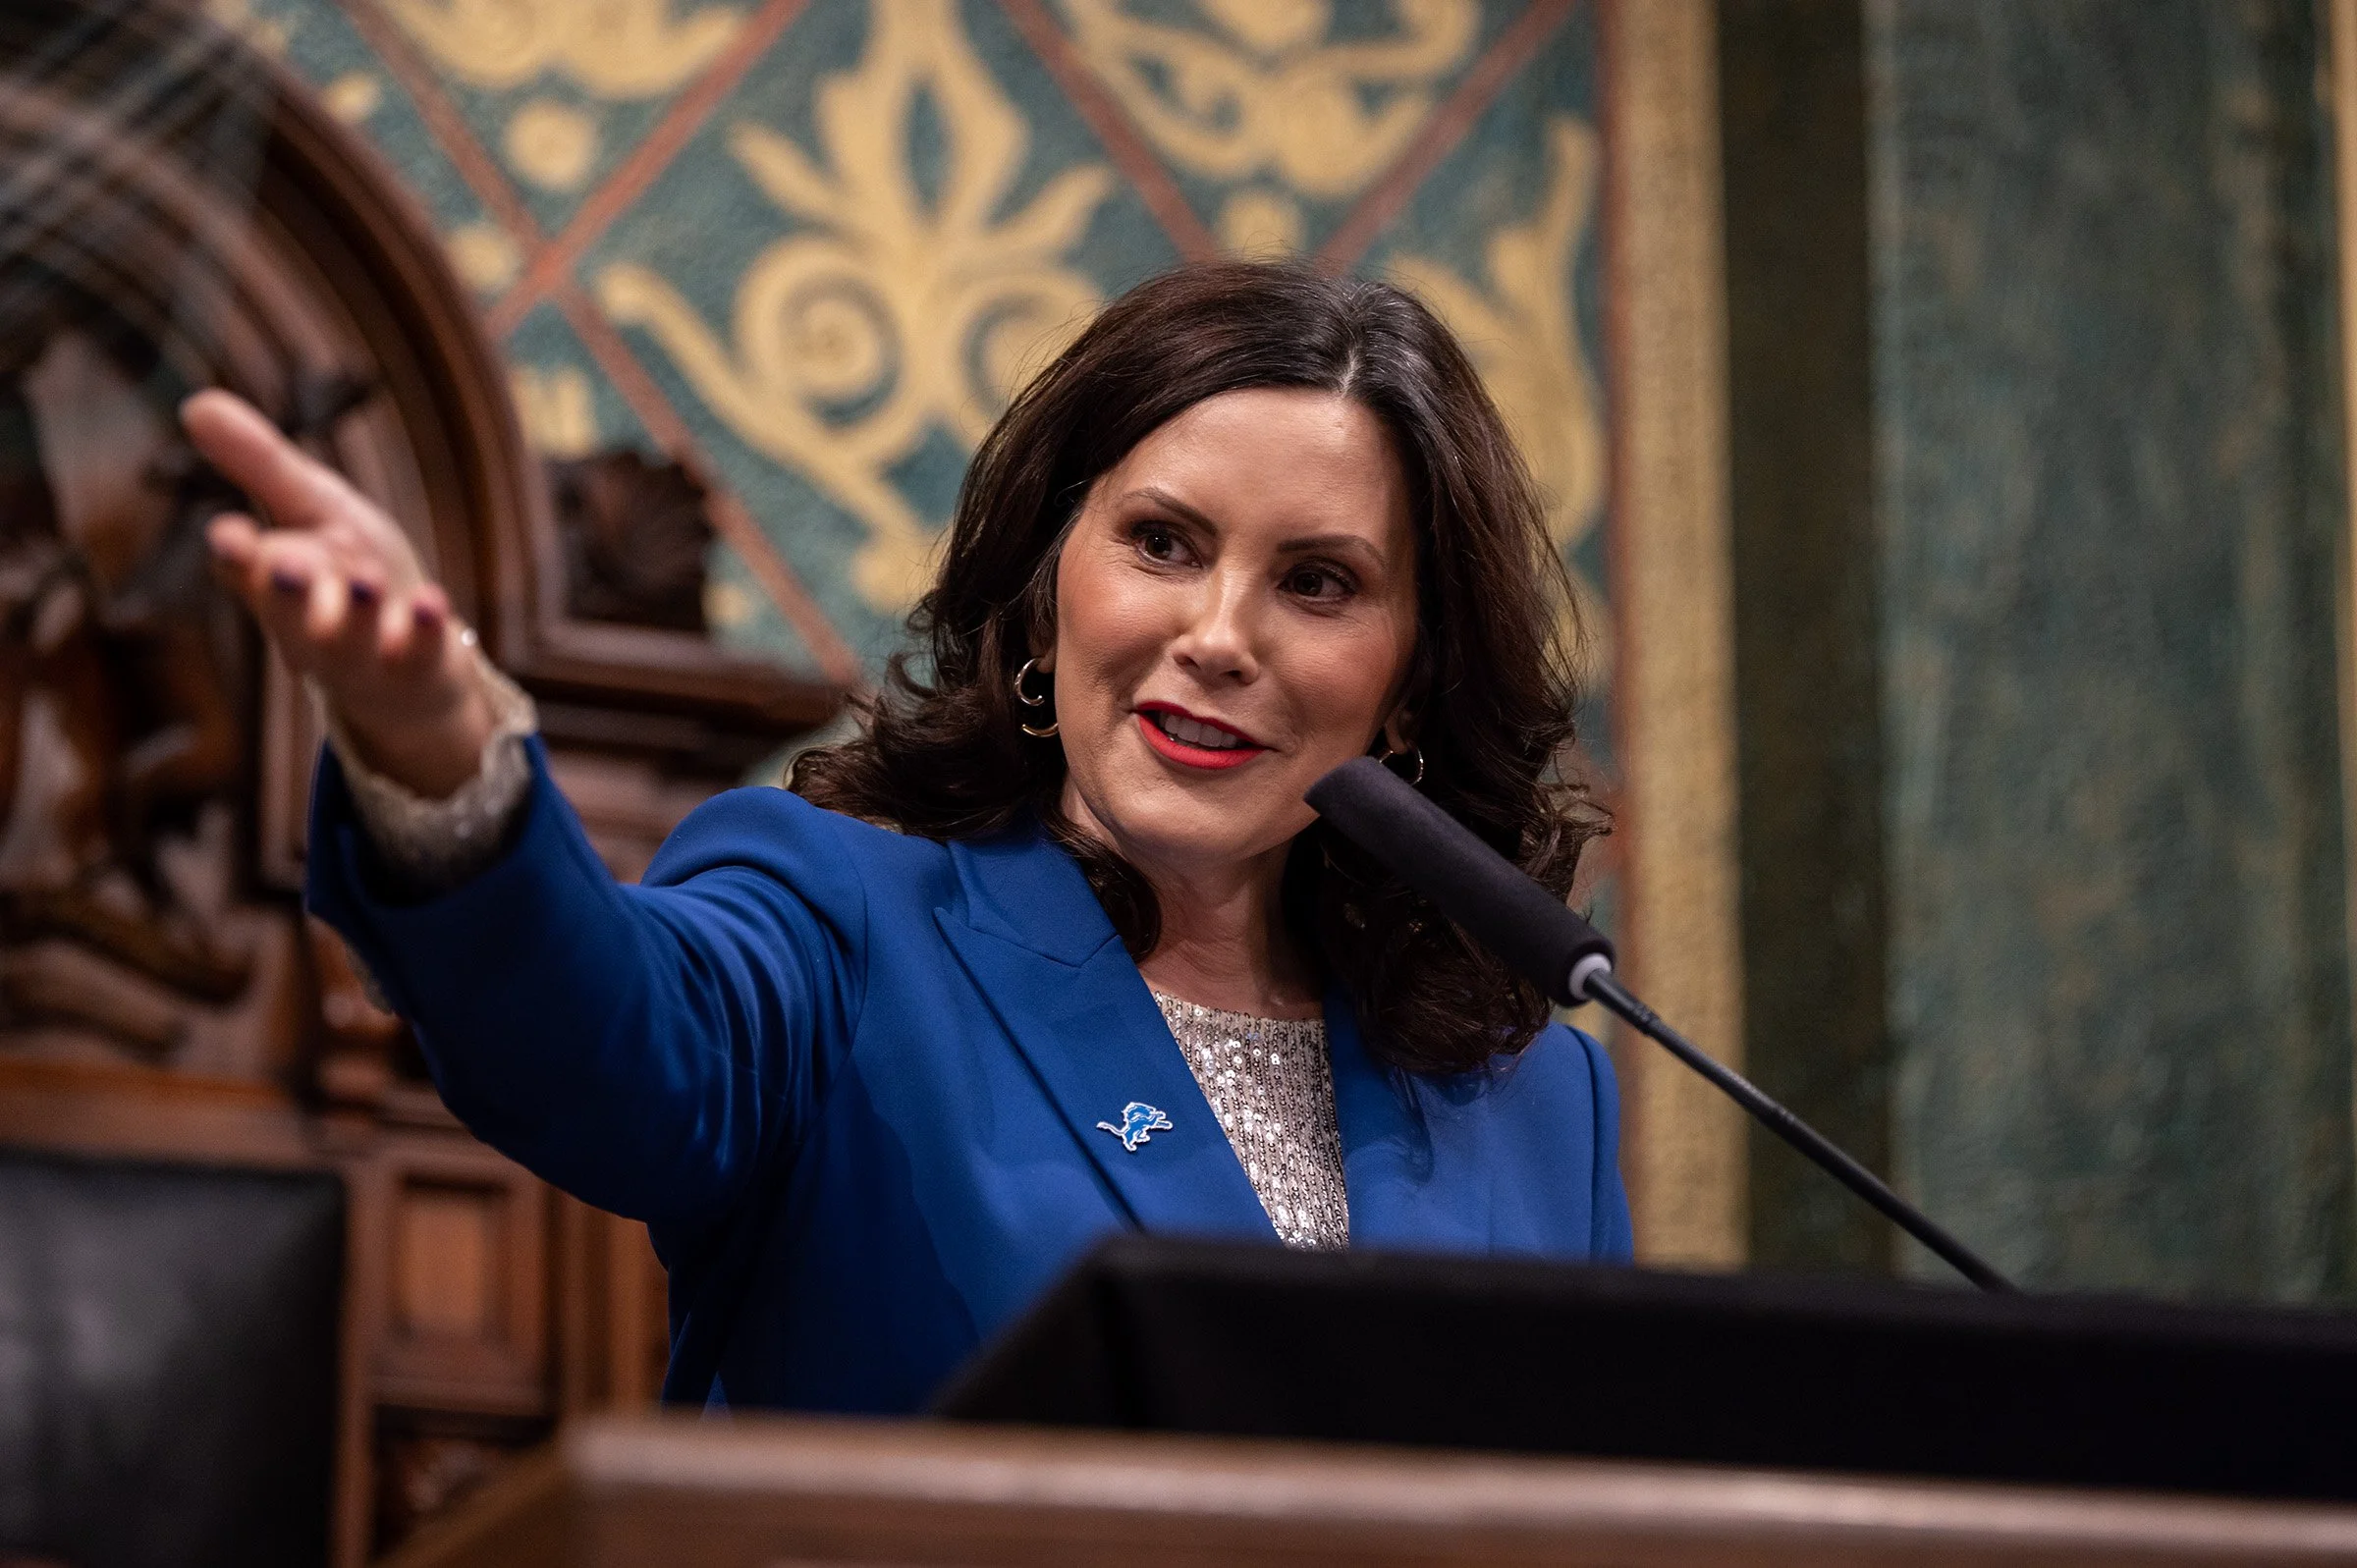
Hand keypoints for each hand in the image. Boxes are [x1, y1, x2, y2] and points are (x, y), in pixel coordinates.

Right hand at [179, 389, 496, 797]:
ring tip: (364, 580)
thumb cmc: (357, 577)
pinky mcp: (417, 669)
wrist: (418, 664)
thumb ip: (262, 465)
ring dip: (354, 614)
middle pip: (288, 613)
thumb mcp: (315, 509)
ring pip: (347, 642)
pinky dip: (422, 631)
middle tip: (283, 564)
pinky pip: (416, 656)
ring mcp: (363, 653)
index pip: (244, 569)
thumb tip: (194, 404)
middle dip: (284, 591)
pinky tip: (431, 602)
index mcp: (276, 580)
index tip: (230, 536)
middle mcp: (310, 624)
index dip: (237, 555)